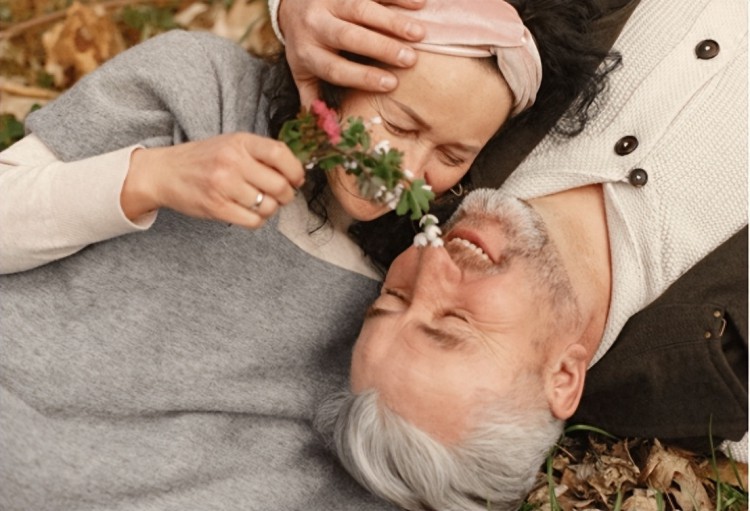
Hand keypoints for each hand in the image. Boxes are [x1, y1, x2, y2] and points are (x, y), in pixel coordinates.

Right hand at [122, 133, 304, 228]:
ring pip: (269, 206)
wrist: (165, 172)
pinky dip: (257, 220)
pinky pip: (253, 221)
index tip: (296, 179)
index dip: (296, 170)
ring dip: (270, 209)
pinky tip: (248, 212)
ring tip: (259, 203)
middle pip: (279, 185)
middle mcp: (232, 161)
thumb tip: (297, 172)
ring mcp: (224, 185)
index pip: (281, 154)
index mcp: (240, 142)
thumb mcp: (232, 144)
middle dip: (287, 195)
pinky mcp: (217, 207)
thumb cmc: (204, 159)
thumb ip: (261, 154)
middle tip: (281, 196)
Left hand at [278, 0, 425, 105]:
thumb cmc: (305, 44)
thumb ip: (312, 100)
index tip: (391, 84)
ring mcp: (330, 0)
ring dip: (392, 21)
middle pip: (348, 36)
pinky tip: (420, 4)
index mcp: (308, 53)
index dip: (362, 76)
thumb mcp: (301, 72)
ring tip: (419, 34)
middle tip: (410, 60)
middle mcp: (316, 25)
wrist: (289, 3)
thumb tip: (325, 131)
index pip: (334, 68)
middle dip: (380, 48)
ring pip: (361, 8)